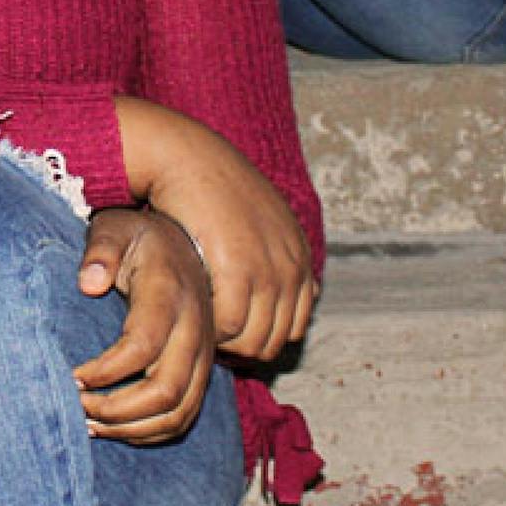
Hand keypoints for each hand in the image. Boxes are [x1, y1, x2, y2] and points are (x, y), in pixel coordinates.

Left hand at [70, 208, 214, 442]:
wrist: (180, 245)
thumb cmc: (137, 240)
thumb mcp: (114, 229)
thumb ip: (100, 250)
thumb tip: (88, 284)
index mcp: (169, 295)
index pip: (142, 346)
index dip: (105, 371)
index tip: (72, 375)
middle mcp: (194, 329)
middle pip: (166, 391)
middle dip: (116, 410)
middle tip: (78, 407)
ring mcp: (204, 354)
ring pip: (179, 413)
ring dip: (132, 428)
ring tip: (90, 424)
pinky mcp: (202, 371)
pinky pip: (184, 416)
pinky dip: (150, 432)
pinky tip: (116, 426)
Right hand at [114, 97, 315, 359]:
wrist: (189, 158)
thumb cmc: (216, 191)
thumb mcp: (266, 222)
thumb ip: (288, 259)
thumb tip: (315, 293)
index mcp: (301, 257)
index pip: (294, 327)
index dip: (259, 337)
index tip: (227, 333)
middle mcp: (293, 267)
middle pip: (273, 340)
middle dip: (240, 348)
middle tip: (206, 338)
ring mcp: (270, 269)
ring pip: (252, 340)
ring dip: (224, 344)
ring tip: (197, 330)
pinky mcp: (240, 268)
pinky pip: (229, 325)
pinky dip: (209, 330)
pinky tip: (190, 316)